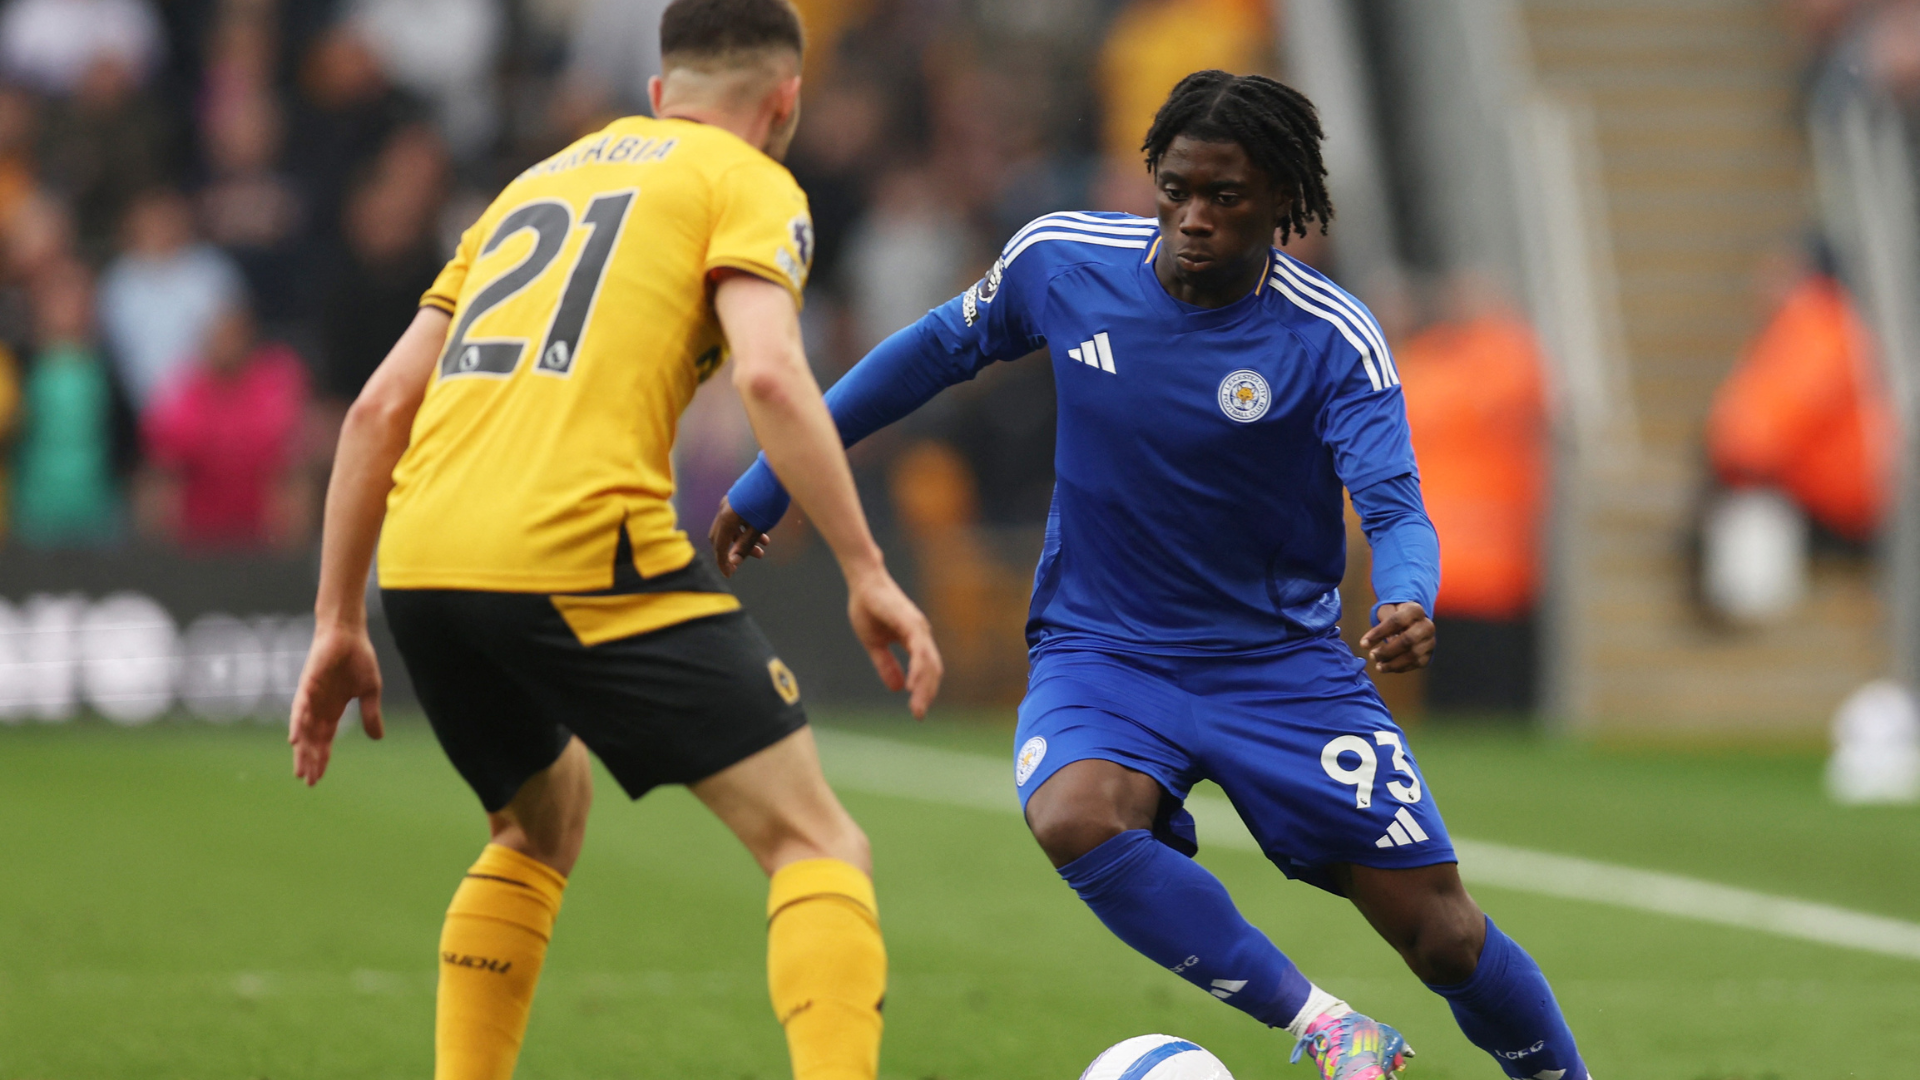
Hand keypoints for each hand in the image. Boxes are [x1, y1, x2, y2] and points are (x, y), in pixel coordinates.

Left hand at [289, 622, 384, 784]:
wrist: (348, 633)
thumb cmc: (358, 658)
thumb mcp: (370, 691)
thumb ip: (371, 714)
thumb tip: (377, 738)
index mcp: (332, 709)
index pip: (324, 739)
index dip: (321, 758)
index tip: (318, 778)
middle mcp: (317, 706)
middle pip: (311, 739)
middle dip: (309, 760)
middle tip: (307, 781)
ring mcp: (310, 696)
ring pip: (303, 729)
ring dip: (302, 749)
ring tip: (300, 768)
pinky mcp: (308, 684)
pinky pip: (300, 708)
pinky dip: (297, 724)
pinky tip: (294, 740)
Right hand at [709, 497, 769, 577]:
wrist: (776, 471)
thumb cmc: (770, 499)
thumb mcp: (759, 527)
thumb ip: (745, 545)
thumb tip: (733, 561)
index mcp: (727, 517)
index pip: (720, 546)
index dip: (724, 562)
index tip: (730, 574)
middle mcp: (724, 508)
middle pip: (720, 537)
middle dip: (733, 550)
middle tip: (748, 559)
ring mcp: (730, 501)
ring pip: (730, 528)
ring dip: (743, 540)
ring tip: (762, 548)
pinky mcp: (737, 497)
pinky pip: (736, 518)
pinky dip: (745, 529)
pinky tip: (763, 534)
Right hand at [845, 569, 942, 717]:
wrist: (862, 583)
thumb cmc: (868, 608)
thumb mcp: (875, 644)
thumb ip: (886, 665)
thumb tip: (897, 689)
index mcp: (915, 639)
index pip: (926, 670)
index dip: (924, 690)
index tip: (917, 710)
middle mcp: (921, 634)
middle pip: (932, 670)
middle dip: (926, 694)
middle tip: (918, 716)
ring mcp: (918, 628)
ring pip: (928, 663)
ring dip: (924, 687)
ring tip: (917, 707)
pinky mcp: (910, 622)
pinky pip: (919, 650)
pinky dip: (918, 670)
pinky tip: (912, 686)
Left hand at [1358, 602, 1434, 672]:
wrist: (1413, 622)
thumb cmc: (1396, 616)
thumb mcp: (1388, 610)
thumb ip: (1384, 620)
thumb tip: (1385, 640)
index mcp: (1415, 610)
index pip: (1397, 621)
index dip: (1379, 633)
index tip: (1363, 644)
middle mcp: (1427, 625)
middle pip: (1408, 640)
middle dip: (1387, 651)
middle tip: (1372, 656)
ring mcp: (1430, 641)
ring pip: (1413, 655)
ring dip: (1393, 663)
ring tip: (1378, 666)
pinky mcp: (1429, 654)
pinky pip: (1416, 664)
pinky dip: (1400, 668)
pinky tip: (1388, 667)